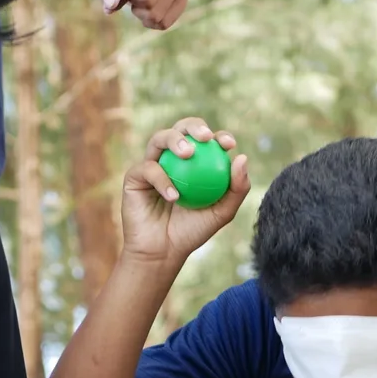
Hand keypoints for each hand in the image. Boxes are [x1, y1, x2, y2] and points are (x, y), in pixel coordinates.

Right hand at [122, 118, 249, 264]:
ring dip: (174, 140)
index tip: (228, 145)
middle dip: (194, 125)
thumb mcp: (221, 213)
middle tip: (205, 137)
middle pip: (181, 128)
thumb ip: (236, 189)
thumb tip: (242, 158)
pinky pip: (148, 168)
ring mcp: (152, 164)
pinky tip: (174, 195)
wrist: (162, 252)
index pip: (206, 140)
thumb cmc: (192, 232)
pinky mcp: (134, 176)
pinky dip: (161, 180)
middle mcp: (172, 158)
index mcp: (194, 161)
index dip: (218, 135)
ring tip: (188, 154)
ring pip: (160, 138)